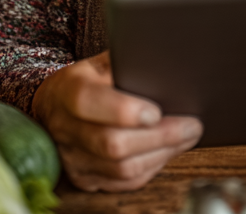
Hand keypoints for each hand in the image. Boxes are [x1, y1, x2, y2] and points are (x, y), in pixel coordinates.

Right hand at [32, 51, 202, 191]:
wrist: (54, 107)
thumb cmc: (88, 80)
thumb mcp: (101, 62)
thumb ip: (127, 64)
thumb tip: (168, 66)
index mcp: (68, 89)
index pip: (87, 102)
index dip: (122, 110)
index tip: (156, 110)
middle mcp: (65, 127)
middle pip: (112, 143)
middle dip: (159, 137)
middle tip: (191, 125)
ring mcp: (72, 157)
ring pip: (121, 169)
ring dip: (162, 154)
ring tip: (187, 137)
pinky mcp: (84, 178)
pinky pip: (123, 183)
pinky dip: (151, 168)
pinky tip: (167, 152)